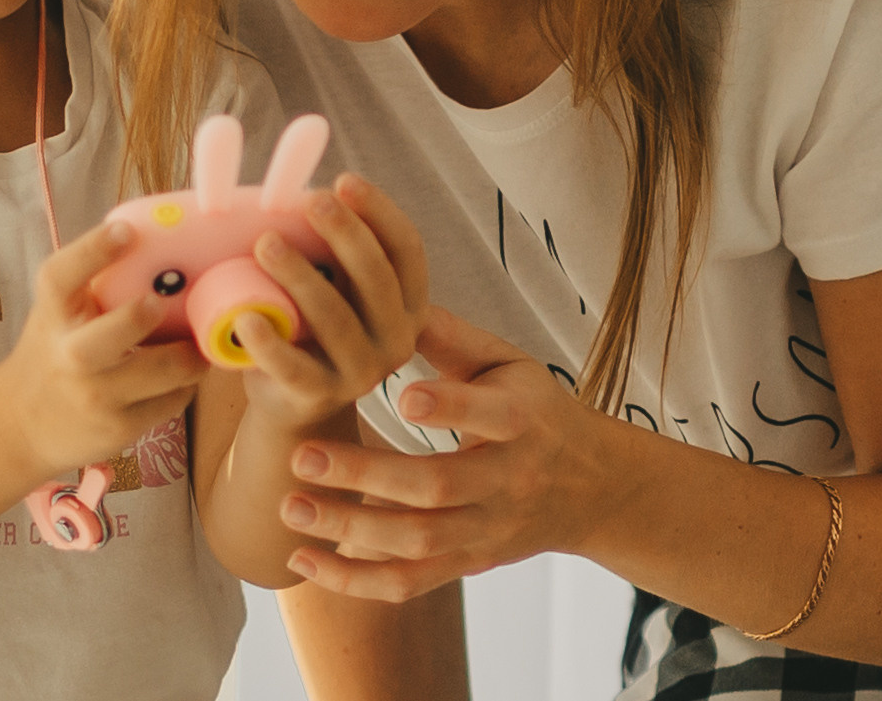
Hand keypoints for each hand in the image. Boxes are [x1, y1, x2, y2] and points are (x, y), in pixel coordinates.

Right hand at [0, 220, 207, 476]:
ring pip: (161, 372)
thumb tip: (159, 240)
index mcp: (53, 315)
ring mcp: (95, 396)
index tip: (125, 230)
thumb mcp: (58, 316)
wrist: (20, 425)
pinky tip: (183, 375)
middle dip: (140, 318)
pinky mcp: (120, 428)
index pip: (61, 277)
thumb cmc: (53, 352)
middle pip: (107, 337)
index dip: (93, 250)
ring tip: (200, 341)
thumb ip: (93, 285)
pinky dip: (185, 384)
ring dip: (191, 354)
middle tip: (162, 304)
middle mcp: (69, 356)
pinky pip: (171, 400)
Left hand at [233, 174, 429, 432]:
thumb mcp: (338, 285)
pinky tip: (245, 316)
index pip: (406, 248)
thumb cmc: (315, 325)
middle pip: (377, 278)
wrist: (296, 399)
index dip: (379, 211)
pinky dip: (268, 342)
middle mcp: (397, 338)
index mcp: (410, 303)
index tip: (344, 180)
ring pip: (334, 318)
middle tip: (311, 200)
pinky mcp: (320, 396)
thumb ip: (335, 250)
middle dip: (344, 233)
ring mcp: (362, 373)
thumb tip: (301, 191)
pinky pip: (293, 367)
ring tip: (265, 243)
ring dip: (299, 275)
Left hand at [276, 306, 607, 600]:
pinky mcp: (467, 563)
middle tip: (302, 457)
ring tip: (291, 506)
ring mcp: (486, 529)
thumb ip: (453, 338)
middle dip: (366, 475)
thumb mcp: (510, 364)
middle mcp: (506, 481)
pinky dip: (355, 582)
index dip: (448, 408)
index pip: (488, 416)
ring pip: (418, 541)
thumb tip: (393, 299)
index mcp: (521, 420)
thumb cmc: (535, 410)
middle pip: (437, 486)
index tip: (401, 394)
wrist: (590, 487)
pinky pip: (409, 583)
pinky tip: (304, 562)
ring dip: (350, 528)